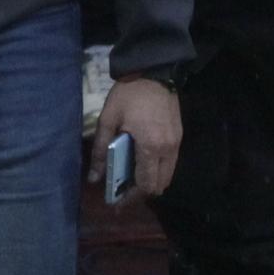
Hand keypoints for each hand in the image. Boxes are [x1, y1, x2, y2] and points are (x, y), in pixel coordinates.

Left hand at [94, 75, 180, 201]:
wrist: (155, 71)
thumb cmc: (129, 94)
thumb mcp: (109, 119)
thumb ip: (101, 150)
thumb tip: (94, 178)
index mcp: (150, 147)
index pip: (144, 184)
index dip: (130, 197)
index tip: (117, 203)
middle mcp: (168, 150)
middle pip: (158, 185)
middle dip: (140, 193)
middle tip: (122, 192)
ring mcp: (176, 144)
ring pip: (167, 177)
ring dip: (150, 182)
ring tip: (131, 179)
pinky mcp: (179, 138)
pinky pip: (170, 164)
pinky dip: (157, 170)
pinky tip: (142, 164)